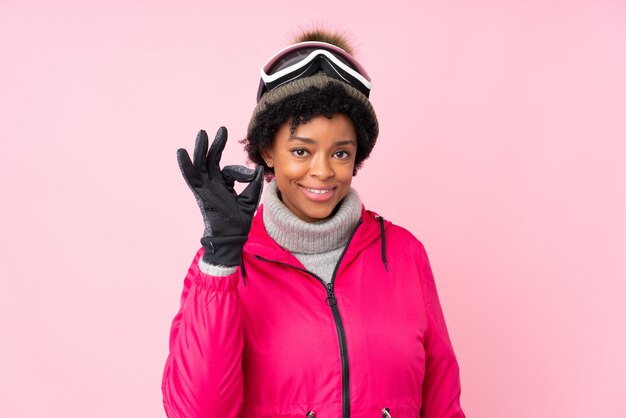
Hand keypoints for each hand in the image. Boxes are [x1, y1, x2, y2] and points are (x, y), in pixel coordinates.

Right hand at [177, 127, 263, 265]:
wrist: (232, 237)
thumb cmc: (239, 221)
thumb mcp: (249, 199)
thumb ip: (254, 184)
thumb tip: (259, 169)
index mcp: (222, 185)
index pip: (229, 170)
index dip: (241, 172)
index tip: (251, 177)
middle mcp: (212, 185)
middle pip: (211, 161)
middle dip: (216, 145)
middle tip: (222, 130)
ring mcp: (205, 188)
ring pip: (201, 165)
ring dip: (201, 149)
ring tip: (203, 133)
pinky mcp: (201, 194)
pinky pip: (191, 177)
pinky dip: (186, 165)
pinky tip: (182, 152)